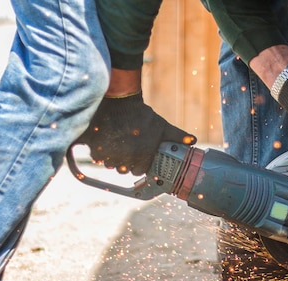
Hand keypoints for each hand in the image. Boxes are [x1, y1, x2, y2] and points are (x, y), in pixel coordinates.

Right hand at [76, 93, 195, 174]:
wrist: (120, 101)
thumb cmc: (143, 116)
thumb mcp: (162, 126)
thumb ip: (177, 136)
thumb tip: (193, 140)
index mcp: (143, 156)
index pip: (139, 171)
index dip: (138, 164)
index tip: (136, 157)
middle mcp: (126, 158)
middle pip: (123, 170)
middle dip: (124, 162)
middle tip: (125, 149)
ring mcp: (110, 153)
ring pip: (109, 164)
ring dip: (112, 158)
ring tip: (116, 144)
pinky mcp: (95, 147)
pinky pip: (97, 157)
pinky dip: (99, 152)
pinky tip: (105, 141)